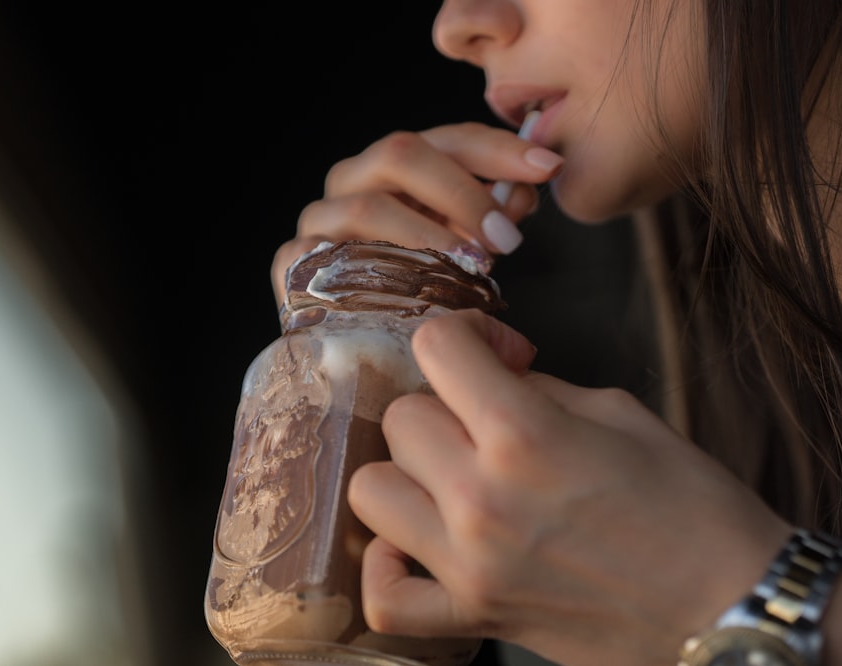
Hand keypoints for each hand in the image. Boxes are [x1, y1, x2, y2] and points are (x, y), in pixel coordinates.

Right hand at [270, 122, 563, 302]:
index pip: (448, 139)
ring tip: (468, 267)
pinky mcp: (293, 263)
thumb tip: (523, 197)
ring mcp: (319, 220)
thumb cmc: (419, 292)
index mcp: (397, 166)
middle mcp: (353, 180)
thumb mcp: (466, 249)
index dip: (499, 149)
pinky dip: (376, 271)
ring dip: (426, 234)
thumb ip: (493, 219)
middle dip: (462, 190)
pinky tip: (413, 292)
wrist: (354, 350)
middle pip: (400, 153)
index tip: (548, 167)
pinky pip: (330, 258)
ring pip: (366, 205)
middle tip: (507, 236)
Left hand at [347, 309, 791, 665]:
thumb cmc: (694, 506)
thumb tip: (491, 375)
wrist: (732, 607)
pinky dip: (388, 567)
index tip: (497, 353)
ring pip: (370, 490)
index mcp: (525, 434)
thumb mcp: (620, 413)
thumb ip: (538, 391)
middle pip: (402, 417)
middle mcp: (481, 497)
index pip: (436, 347)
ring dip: (406, 473)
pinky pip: (384, 596)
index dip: (465, 335)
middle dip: (443, 403)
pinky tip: (419, 544)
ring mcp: (468, 565)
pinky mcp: (473, 616)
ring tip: (451, 477)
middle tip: (487, 418)